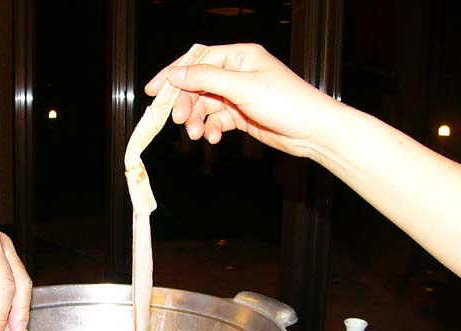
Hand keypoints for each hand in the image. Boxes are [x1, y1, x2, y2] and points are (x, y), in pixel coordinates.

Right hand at [144, 43, 340, 159]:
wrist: (311, 131)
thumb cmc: (286, 101)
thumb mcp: (241, 86)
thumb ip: (205, 78)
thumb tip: (175, 73)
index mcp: (239, 56)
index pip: (197, 60)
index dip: (173, 74)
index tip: (154, 90)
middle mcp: (237, 73)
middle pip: (198, 86)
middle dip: (187, 103)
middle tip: (180, 120)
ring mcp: (238, 96)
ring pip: (205, 106)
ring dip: (198, 120)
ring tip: (198, 134)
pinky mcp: (241, 116)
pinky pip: (216, 120)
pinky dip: (211, 129)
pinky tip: (213, 138)